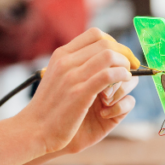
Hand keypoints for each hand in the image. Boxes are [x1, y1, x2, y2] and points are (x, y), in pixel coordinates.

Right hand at [15, 28, 133, 154]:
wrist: (33, 130)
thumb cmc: (49, 109)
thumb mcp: (58, 78)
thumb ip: (76, 67)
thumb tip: (103, 61)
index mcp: (61, 55)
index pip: (95, 34)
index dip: (115, 42)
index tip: (123, 56)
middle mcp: (66, 61)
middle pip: (105, 42)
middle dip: (124, 53)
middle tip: (131, 66)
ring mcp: (72, 76)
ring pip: (109, 56)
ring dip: (124, 65)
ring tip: (126, 77)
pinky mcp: (79, 93)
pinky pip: (108, 75)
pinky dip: (122, 75)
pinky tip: (123, 82)